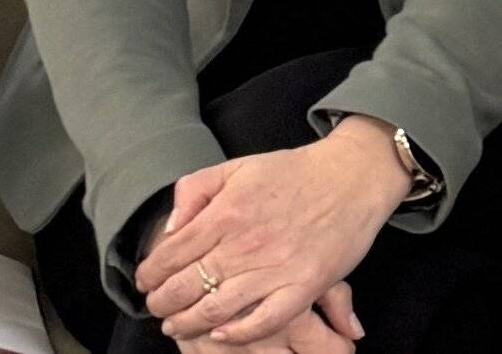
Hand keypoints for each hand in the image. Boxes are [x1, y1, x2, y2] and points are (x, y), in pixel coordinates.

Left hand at [137, 119, 410, 343]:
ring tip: (177, 325)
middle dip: (162, 303)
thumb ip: (196, 189)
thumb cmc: (296, 172)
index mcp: (227, 212)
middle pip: (186, 287)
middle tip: (158, 307)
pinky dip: (236, 333)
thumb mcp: (239, 166)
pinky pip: (262, 321)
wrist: (354, 174)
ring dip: (187, 323)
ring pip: (215, 310)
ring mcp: (276, 268)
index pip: (170, 255)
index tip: (146, 281)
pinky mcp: (304, 286)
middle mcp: (246, 243)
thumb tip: (170, 228)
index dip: (150, 273)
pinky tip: (221, 334)